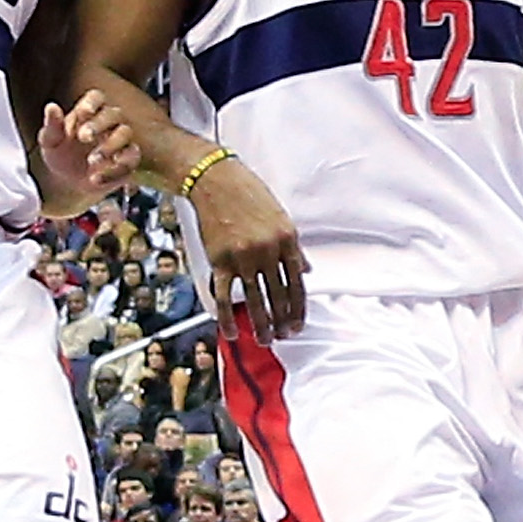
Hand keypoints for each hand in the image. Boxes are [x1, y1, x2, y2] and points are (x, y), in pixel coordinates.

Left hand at [34, 75, 150, 220]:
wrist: (71, 182)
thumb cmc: (61, 154)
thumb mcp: (51, 142)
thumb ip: (52, 126)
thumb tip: (51, 107)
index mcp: (89, 112)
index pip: (96, 98)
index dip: (92, 102)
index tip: (83, 112)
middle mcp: (109, 122)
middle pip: (113, 113)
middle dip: (99, 124)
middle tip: (83, 137)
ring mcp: (121, 141)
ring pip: (125, 133)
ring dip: (110, 145)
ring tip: (91, 161)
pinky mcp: (129, 161)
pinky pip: (130, 160)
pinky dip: (114, 170)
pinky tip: (96, 179)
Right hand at [177, 147, 308, 337]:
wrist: (215, 182)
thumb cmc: (248, 196)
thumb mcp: (281, 218)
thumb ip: (294, 247)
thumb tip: (307, 269)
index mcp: (286, 240)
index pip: (297, 283)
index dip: (298, 308)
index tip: (298, 324)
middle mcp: (268, 251)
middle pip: (279, 295)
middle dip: (282, 321)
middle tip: (284, 337)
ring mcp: (244, 258)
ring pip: (256, 300)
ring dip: (262, 324)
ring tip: (266, 340)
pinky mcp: (220, 261)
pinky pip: (225, 296)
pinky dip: (228, 317)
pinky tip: (233, 332)